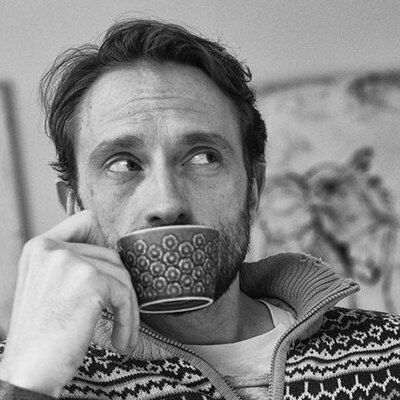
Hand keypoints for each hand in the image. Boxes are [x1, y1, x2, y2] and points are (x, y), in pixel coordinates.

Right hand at [0, 211, 138, 396]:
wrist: (27, 373)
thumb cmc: (42, 336)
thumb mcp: (47, 286)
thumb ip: (72, 263)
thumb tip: (112, 254)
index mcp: (40, 246)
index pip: (86, 220)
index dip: (104, 241)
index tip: (107, 270)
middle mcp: (52, 248)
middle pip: (111, 254)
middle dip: (121, 287)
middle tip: (121, 314)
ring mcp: (70, 262)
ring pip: (122, 275)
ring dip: (128, 307)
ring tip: (122, 332)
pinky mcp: (89, 281)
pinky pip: (125, 295)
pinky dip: (129, 319)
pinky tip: (121, 340)